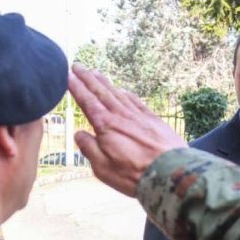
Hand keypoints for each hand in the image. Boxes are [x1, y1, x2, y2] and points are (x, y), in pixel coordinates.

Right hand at [68, 64, 185, 196]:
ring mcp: (139, 116)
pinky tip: (123, 90)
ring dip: (105, 82)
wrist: (171, 173)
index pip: (87, 102)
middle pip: (101, 92)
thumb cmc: (134, 174)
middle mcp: (121, 116)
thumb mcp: (102, 168)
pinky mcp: (154, 120)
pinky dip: (127, 94)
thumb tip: (79, 134)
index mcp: (106, 126)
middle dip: (88, 78)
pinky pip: (137, 102)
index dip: (77, 87)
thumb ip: (89, 148)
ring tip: (96, 73)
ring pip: (118, 94)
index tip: (68, 75)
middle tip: (78, 65)